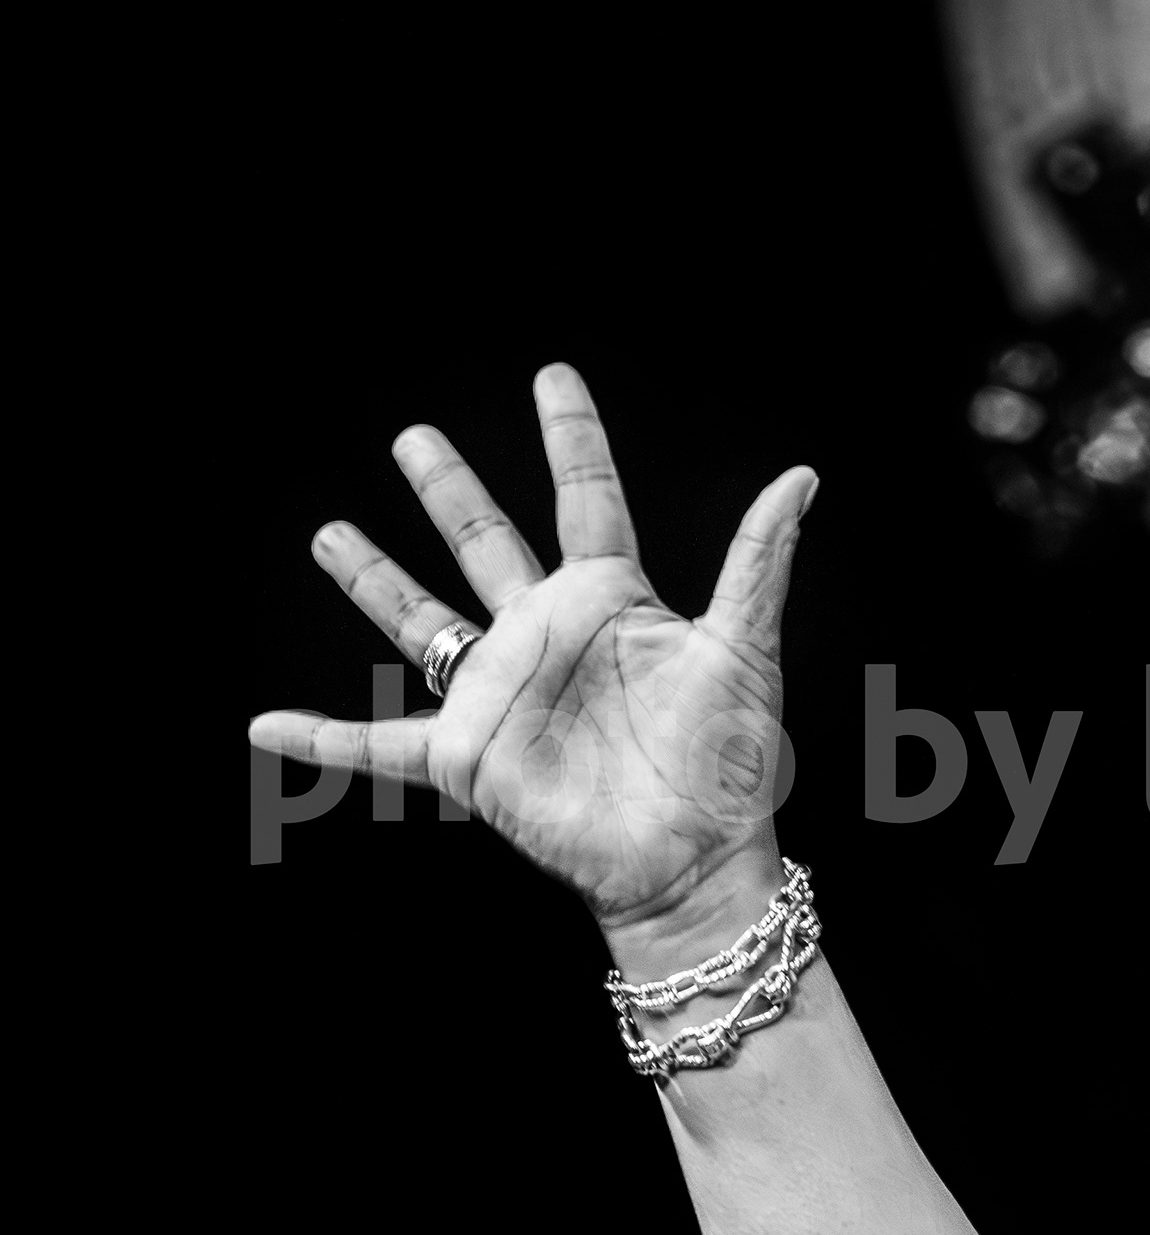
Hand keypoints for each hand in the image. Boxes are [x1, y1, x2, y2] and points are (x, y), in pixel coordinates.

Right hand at [247, 365, 816, 941]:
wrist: (698, 858)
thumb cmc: (733, 761)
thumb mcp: (745, 650)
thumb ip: (758, 561)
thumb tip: (801, 476)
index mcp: (613, 600)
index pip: (587, 498)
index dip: (571, 437)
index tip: (551, 375)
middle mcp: (546, 635)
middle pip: (485, 542)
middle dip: (450, 489)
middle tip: (412, 433)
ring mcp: (500, 693)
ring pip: (421, 622)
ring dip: (375, 580)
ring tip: (330, 532)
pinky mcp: (468, 758)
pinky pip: (375, 748)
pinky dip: (320, 741)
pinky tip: (264, 725)